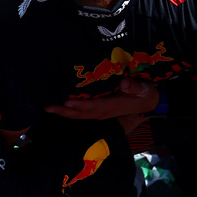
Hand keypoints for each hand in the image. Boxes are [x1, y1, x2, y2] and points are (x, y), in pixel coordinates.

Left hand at [44, 77, 159, 119]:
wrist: (148, 102)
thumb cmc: (144, 93)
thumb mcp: (143, 89)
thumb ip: (133, 86)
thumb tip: (123, 82)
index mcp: (112, 106)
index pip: (93, 107)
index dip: (79, 105)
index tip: (66, 102)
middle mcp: (103, 111)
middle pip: (80, 113)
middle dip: (63, 111)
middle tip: (47, 107)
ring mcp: (100, 112)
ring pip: (79, 114)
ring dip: (63, 112)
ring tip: (48, 107)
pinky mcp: (99, 109)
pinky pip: (82, 112)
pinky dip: (69, 110)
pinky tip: (59, 105)